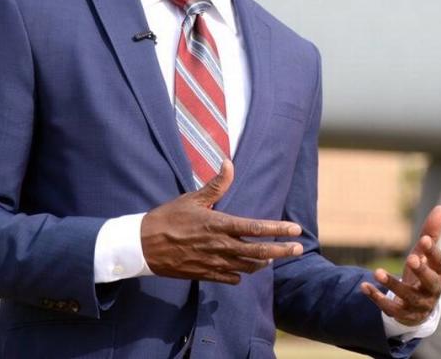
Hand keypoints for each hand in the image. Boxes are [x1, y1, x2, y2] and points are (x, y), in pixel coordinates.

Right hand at [140, 160, 302, 283]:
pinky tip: (243, 269)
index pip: (256, 228)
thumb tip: (228, 162)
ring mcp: (213, 263)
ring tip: (272, 258)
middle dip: (281, 251)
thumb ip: (216, 184)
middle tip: (298, 250)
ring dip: (262, 263)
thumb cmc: (167, 218)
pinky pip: (230, 278)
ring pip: (247, 267)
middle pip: (259, 252)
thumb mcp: (192, 198)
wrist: (142, 246)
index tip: (295, 230)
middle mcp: (220, 246)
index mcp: (219, 225)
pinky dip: (240, 274)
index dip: (278, 230)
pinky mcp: (204, 274)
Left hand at [361, 205, 440, 326]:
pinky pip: (390, 308)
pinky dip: (376, 297)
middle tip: (410, 259)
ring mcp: (418, 304)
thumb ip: (432, 232)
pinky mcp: (403, 314)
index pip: (440, 263)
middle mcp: (433, 290)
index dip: (433, 253)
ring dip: (391, 283)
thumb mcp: (426, 254)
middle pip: (430, 282)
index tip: (424, 240)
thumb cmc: (424, 272)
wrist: (419, 306)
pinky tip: (364, 286)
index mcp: (440, 273)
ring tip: (376, 271)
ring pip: (407, 296)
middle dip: (421, 271)